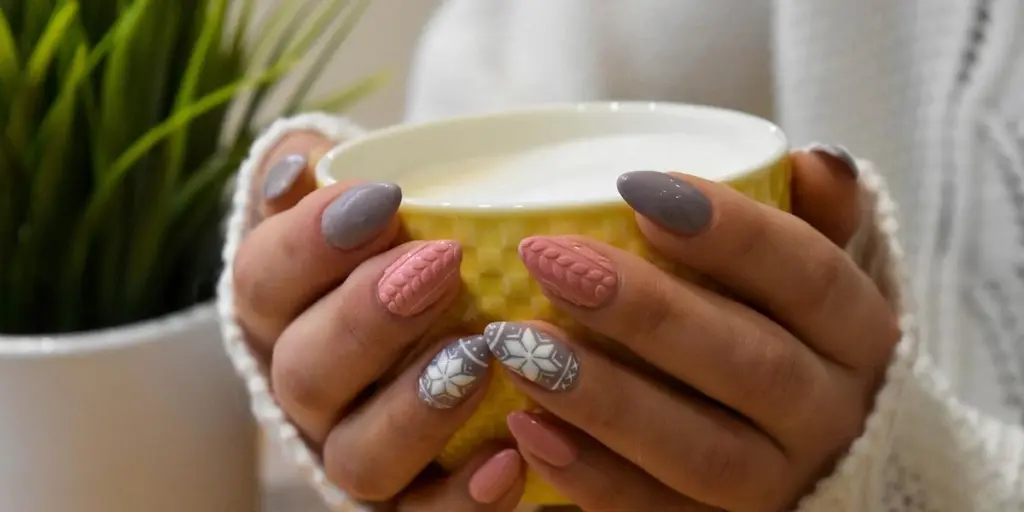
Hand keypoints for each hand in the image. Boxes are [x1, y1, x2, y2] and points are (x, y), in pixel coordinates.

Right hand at [232, 132, 523, 508]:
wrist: (452, 315)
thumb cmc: (399, 242)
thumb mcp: (359, 197)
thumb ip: (323, 172)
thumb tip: (297, 165)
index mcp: (282, 309)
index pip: (263, 280)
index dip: (309, 243)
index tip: (383, 198)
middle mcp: (308, 389)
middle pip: (304, 372)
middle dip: (368, 319)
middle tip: (440, 266)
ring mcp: (356, 448)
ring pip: (356, 456)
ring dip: (414, 409)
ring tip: (476, 358)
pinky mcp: (412, 499)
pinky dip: (460, 499)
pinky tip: (508, 460)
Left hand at [487, 148, 897, 510]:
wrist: (818, 454)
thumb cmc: (795, 335)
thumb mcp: (816, 278)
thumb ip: (815, 219)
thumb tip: (813, 162)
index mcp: (859, 335)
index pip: (810, 276)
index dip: (731, 232)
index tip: (636, 189)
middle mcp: (830, 415)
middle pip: (750, 364)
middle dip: (645, 311)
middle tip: (549, 260)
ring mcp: (780, 485)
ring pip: (700, 450)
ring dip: (604, 397)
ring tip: (517, 345)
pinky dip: (592, 477)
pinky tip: (527, 429)